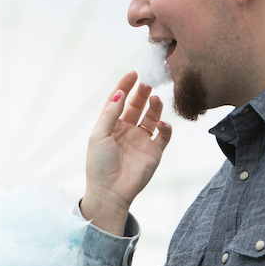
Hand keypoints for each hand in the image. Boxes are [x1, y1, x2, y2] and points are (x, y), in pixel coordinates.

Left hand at [82, 71, 171, 234]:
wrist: (110, 192)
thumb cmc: (99, 165)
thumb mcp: (99, 135)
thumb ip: (110, 113)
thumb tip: (119, 93)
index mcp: (110, 126)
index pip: (118, 100)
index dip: (125, 86)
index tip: (134, 73)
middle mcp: (126, 130)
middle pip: (137, 106)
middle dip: (142, 92)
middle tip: (149, 80)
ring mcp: (141, 141)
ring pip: (151, 117)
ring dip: (154, 107)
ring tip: (156, 98)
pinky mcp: (154, 152)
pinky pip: (163, 135)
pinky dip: (165, 127)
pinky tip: (161, 123)